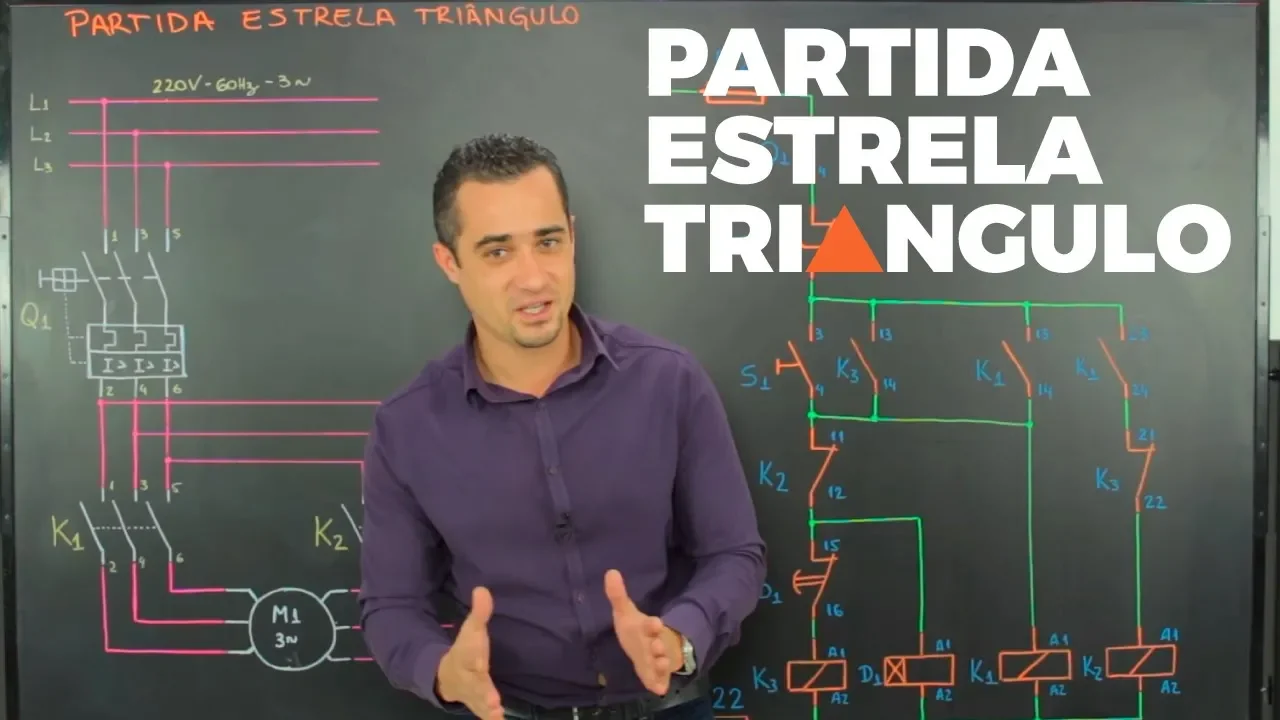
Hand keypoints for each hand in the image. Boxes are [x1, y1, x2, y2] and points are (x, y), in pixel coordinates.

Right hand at [436, 587, 502, 719]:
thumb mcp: (472, 630)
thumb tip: (482, 589)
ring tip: (497, 714)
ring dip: (487, 708)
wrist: (446, 676)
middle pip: (475, 685)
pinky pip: (483, 712)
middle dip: (484, 692)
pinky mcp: (478, 704)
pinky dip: (489, 717)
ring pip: (478, 702)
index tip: (481, 661)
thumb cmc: (466, 650)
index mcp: (467, 656)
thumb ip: (479, 612)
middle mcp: (468, 677)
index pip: (470, 655)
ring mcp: (472, 693)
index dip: (475, 656)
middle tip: (494, 702)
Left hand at [604, 569, 682, 694]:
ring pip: (662, 663)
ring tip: (660, 663)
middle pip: (658, 645)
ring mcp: (657, 661)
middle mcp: (654, 644)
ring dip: (662, 664)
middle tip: (657, 646)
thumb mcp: (625, 613)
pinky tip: (660, 690)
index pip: (650, 626)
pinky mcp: (656, 676)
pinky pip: (660, 681)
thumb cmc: (636, 630)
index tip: (654, 622)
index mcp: (647, 629)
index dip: (652, 625)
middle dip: (658, 646)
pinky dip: (660, 684)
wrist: (646, 648)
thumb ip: (618, 595)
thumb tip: (610, 572)